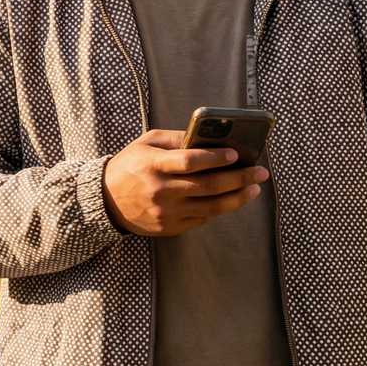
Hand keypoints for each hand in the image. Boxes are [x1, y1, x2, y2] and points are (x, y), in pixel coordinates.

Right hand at [103, 129, 269, 237]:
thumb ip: (176, 139)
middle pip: (208, 186)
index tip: (235, 155)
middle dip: (239, 178)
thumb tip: (209, 138)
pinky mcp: (170, 227)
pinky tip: (232, 199)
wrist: (106, 201)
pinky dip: (220, 209)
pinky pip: (202, 218)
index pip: (189, 161)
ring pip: (211, 207)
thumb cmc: (130, 166)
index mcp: (152, 165)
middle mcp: (160, 190)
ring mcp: (166, 212)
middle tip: (260, 172)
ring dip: (238, 198)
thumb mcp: (145, 144)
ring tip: (254, 189)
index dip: (215, 158)